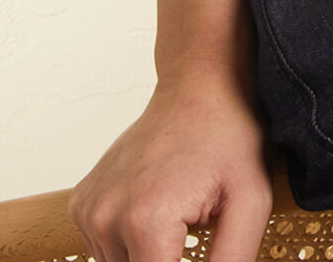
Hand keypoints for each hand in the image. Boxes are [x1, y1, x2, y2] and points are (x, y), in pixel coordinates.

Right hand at [68, 75, 273, 261]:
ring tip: (178, 220)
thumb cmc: (229, 138)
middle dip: (169, 260)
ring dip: (148, 257)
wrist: (199, 87)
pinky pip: (104, 248)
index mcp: (147, 223)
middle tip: (192, 230)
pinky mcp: (82, 201)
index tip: (198, 246)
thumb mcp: (251, 202)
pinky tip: (155, 211)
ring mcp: (90, 208)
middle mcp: (107, 217)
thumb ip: (232, 261)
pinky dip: (129, 243)